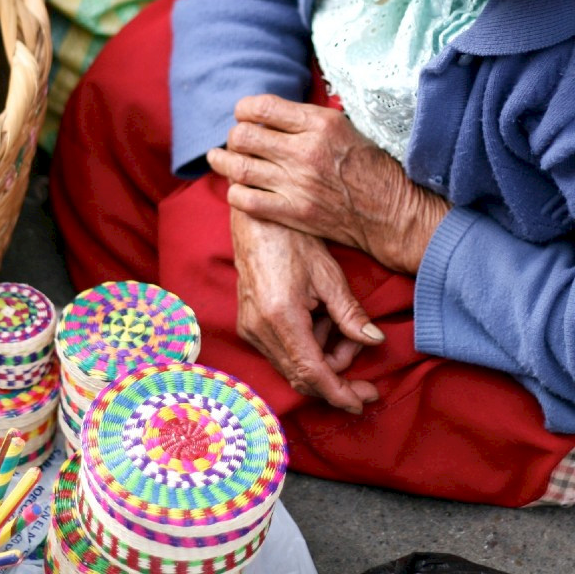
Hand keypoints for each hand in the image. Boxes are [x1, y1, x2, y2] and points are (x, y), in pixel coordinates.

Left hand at [208, 94, 449, 272]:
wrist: (392, 212)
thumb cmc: (371, 167)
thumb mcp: (347, 128)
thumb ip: (309, 119)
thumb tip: (275, 111)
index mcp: (319, 124)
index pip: (262, 107)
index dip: (244, 109)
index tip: (244, 115)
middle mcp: (304, 151)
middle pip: (244, 136)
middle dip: (234, 136)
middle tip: (237, 141)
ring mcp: (297, 184)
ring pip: (240, 168)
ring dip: (223, 162)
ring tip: (218, 159)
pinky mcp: (294, 212)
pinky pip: (247, 201)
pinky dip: (235, 193)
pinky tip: (236, 189)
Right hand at [231, 206, 382, 412]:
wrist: (255, 222)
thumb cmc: (292, 240)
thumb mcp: (329, 275)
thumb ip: (351, 315)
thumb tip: (375, 341)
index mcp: (280, 316)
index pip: (312, 372)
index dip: (340, 393)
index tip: (363, 401)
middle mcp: (259, 328)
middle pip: (302, 376)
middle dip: (336, 374)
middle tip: (361, 350)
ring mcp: (249, 328)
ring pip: (292, 366)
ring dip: (322, 357)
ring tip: (337, 322)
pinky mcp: (247, 325)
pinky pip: (281, 352)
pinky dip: (306, 346)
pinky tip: (318, 321)